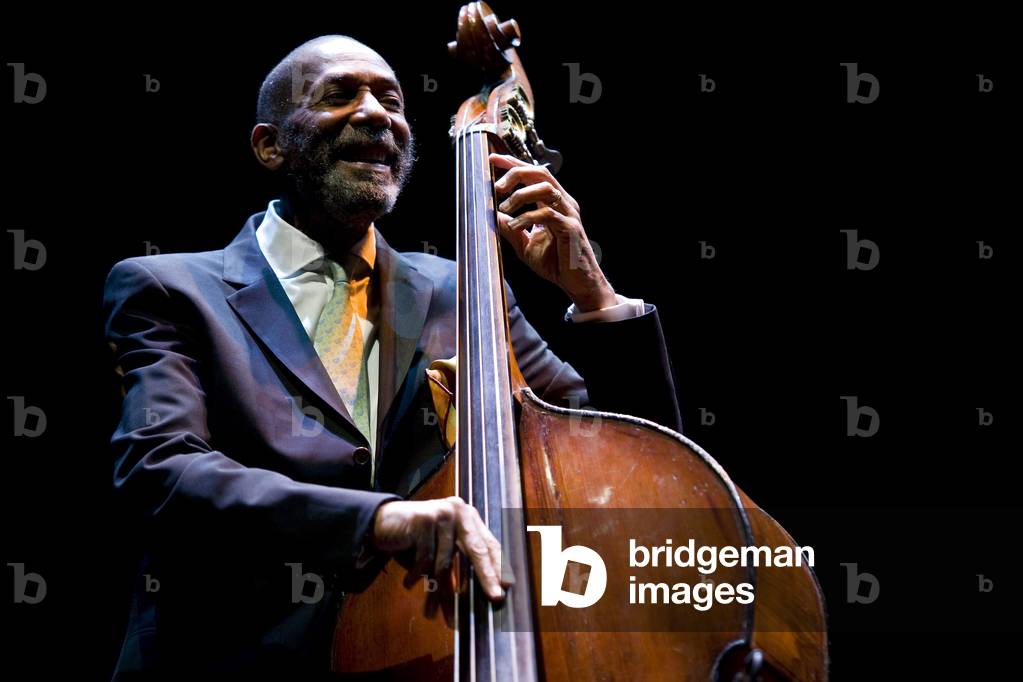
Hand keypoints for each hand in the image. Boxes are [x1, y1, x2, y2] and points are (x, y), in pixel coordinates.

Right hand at [369, 497, 508, 600]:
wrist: (382, 522)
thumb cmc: (416, 540)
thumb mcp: (440, 552)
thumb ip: (457, 567)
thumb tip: (471, 598)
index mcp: (468, 518)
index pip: (489, 544)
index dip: (498, 566)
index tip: (506, 587)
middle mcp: (459, 512)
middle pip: (477, 550)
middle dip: (486, 577)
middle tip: (494, 598)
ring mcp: (441, 514)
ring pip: (445, 563)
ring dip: (439, 592)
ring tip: (432, 612)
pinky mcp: (423, 520)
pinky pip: (424, 559)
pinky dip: (416, 576)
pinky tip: (408, 584)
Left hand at [490, 153, 617, 312]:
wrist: (577, 283)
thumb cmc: (555, 263)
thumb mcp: (525, 245)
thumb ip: (510, 229)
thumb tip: (492, 215)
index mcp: (554, 203)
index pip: (533, 175)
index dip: (513, 163)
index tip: (493, 158)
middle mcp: (563, 204)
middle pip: (540, 173)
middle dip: (516, 173)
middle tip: (496, 186)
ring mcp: (569, 214)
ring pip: (546, 188)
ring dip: (520, 195)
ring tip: (504, 208)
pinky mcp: (570, 229)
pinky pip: (547, 214)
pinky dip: (526, 218)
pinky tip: (513, 226)